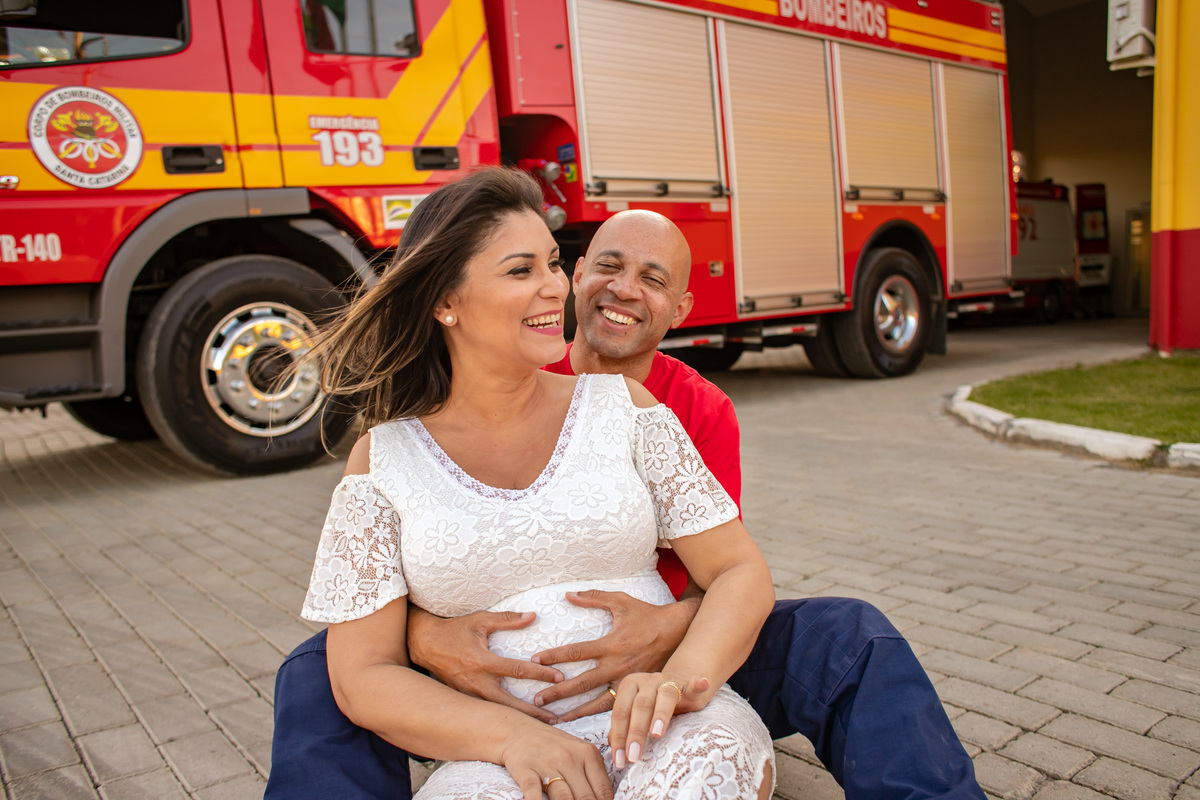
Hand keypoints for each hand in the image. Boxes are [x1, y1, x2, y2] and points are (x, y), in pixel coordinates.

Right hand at [407, 607, 563, 723]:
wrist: (424, 644)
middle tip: (554, 718)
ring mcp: (468, 694)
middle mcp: (476, 682)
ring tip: (541, 725)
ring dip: (519, 719)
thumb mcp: (480, 620)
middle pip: (510, 704)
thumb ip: (507, 619)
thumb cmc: (454, 630)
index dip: (540, 673)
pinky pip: (486, 712)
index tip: (559, 677)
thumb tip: (532, 616)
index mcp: (482, 661)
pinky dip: (502, 718)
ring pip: (498, 713)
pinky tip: (517, 723)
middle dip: (533, 712)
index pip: (517, 669)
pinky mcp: (464, 700)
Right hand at [500, 723, 614, 799]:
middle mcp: (570, 758)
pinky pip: (534, 795)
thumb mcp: (579, 752)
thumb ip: (593, 776)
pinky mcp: (526, 770)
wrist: (518, 731)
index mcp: (588, 754)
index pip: (603, 791)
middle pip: (585, 798)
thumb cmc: (554, 747)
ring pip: (564, 799)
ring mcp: (547, 764)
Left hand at [530, 591, 699, 721]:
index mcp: (611, 644)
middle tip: (537, 698)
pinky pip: (616, 707)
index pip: (576, 652)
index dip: (554, 656)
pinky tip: (586, 722)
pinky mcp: (637, 689)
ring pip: (597, 702)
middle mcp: (617, 665)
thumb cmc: (647, 615)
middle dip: (557, 692)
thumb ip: (594, 597)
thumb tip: (568, 594)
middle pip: (581, 683)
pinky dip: (599, 716)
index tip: (535, 661)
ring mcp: (627, 680)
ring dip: (575, 711)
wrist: (679, 631)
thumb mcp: (621, 602)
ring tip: (555, 718)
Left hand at [607, 673, 709, 769]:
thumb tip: (614, 748)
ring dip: (660, 714)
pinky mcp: (690, 685)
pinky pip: (694, 685)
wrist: (680, 683)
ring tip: (657, 733)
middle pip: (640, 706)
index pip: (620, 712)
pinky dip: (698, 684)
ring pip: (664, 696)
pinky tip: (702, 683)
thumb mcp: (636, 712)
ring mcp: (670, 680)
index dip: (619, 736)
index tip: (620, 759)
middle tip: (633, 755)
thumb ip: (624, 726)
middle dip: (635, 732)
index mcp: (630, 685)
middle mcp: (648, 680)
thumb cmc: (653, 704)